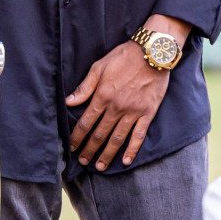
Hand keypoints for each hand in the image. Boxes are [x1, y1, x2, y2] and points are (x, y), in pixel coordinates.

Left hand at [65, 16, 185, 170]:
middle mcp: (116, 107)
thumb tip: (68, 102)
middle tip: (83, 161)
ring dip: (107, 154)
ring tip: (99, 166)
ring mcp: (133, 112)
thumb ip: (84, 87)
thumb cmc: (123, 57)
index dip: (77, 137)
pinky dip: (132, 150)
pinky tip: (125, 161)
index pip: (86, 122)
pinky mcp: (147, 113)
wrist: (152, 53)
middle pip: (99, 134)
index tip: (72, 147)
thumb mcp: (99, 67)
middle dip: (90, 149)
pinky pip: (139, 135)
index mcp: (102, 96)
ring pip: (117, 138)